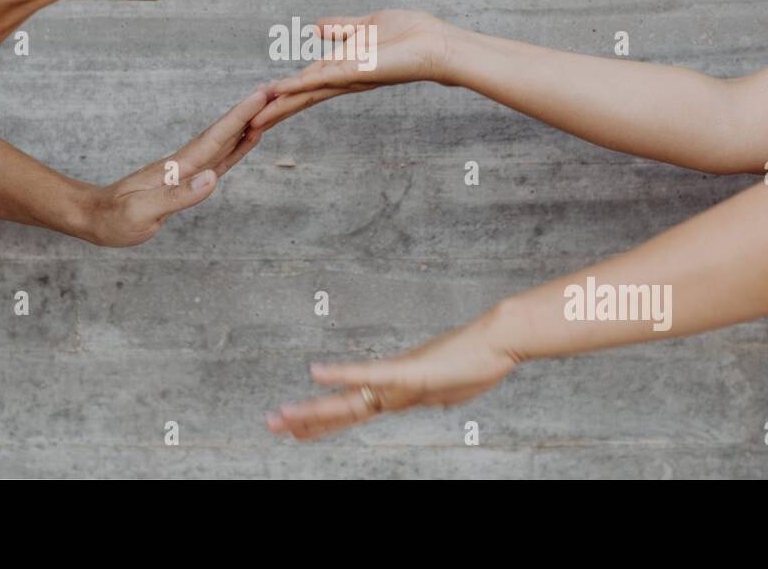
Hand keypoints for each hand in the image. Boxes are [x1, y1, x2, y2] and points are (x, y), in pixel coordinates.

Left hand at [68, 87, 267, 246]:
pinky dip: (235, 148)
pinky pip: (217, 159)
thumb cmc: (113, 218)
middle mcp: (184, 164)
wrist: (93, 217)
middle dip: (250, 113)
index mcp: (177, 168)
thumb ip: (178, 195)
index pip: (215, 138)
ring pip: (223, 143)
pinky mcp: (184, 180)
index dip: (240, 117)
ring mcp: (185, 170)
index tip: (262, 95)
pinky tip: (245, 140)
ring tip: (270, 109)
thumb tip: (212, 178)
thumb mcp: (142, 213)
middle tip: (278, 91)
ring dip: (247, 126)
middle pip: (224, 134)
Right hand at [251, 9, 454, 131]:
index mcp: (343, 68)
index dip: (283, 93)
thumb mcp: (366, 26)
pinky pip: (321, 80)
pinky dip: (298, 86)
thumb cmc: (410, 34)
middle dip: (275, 111)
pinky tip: (277, 93)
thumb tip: (314, 27)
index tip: (260, 102)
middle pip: (302, 98)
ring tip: (254, 120)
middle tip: (249, 126)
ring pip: (306, 95)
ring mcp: (347, 78)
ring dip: (278, 106)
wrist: (435, 43)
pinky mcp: (355, 72)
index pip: (306, 83)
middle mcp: (343, 78)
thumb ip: (340, 27)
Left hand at [265, 309, 519, 440]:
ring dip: (313, 411)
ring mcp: (397, 379)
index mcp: (398, 392)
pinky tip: (315, 372)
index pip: (354, 410)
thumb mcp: (449, 391)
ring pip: (348, 400)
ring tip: (280, 417)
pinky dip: (340, 375)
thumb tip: (427, 395)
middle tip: (270, 422)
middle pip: (342, 408)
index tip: (296, 427)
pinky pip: (369, 375)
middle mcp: (391, 386)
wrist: (497, 341)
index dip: (323, 421)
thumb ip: (431, 393)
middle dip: (305, 419)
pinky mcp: (408, 371)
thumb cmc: (478, 362)